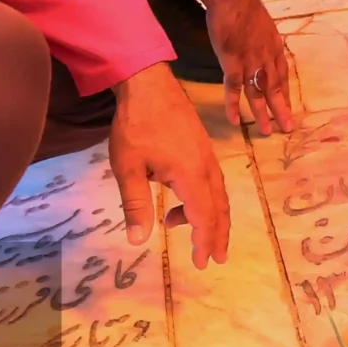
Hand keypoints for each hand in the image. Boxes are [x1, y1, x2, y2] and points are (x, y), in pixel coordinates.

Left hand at [108, 65, 230, 265]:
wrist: (147, 83)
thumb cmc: (136, 125)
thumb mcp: (127, 166)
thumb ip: (135, 204)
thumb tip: (138, 241)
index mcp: (191, 174)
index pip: (204, 216)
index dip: (204, 242)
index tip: (202, 263)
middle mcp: (206, 166)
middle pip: (220, 207)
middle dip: (217, 235)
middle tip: (213, 259)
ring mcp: (206, 154)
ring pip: (218, 193)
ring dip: (212, 217)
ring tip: (195, 234)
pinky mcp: (201, 146)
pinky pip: (212, 181)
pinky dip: (206, 199)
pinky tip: (182, 201)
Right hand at [197, 0, 298, 135]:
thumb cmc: (243, 6)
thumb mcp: (261, 23)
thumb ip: (261, 39)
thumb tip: (258, 46)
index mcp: (274, 47)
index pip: (283, 75)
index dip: (285, 92)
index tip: (287, 105)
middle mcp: (266, 57)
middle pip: (275, 88)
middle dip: (281, 109)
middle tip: (287, 128)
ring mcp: (250, 61)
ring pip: (258, 92)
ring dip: (261, 113)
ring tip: (266, 131)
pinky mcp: (232, 62)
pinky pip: (234, 88)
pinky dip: (234, 105)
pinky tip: (236, 121)